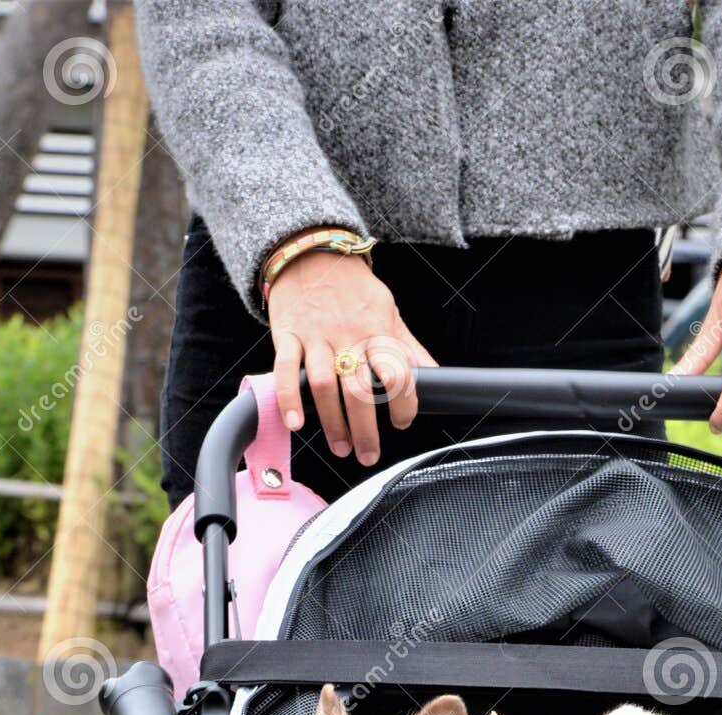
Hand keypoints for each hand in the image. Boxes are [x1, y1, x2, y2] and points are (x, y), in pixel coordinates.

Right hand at [266, 249, 436, 465]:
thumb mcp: (389, 313)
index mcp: (377, 331)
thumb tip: (436, 376)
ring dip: (332, 423)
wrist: (312, 253)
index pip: (397, 373)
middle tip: (369, 455)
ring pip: (323, 386)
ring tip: (341, 447)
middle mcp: (348, 335)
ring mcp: (316, 336)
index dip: (403, 402)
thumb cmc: (354, 290)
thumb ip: (409, 348)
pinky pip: (285, 370)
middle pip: (359, 390)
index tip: (402, 422)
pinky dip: (288, 399)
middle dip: (366, 429)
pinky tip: (296, 423)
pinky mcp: (288, 334)